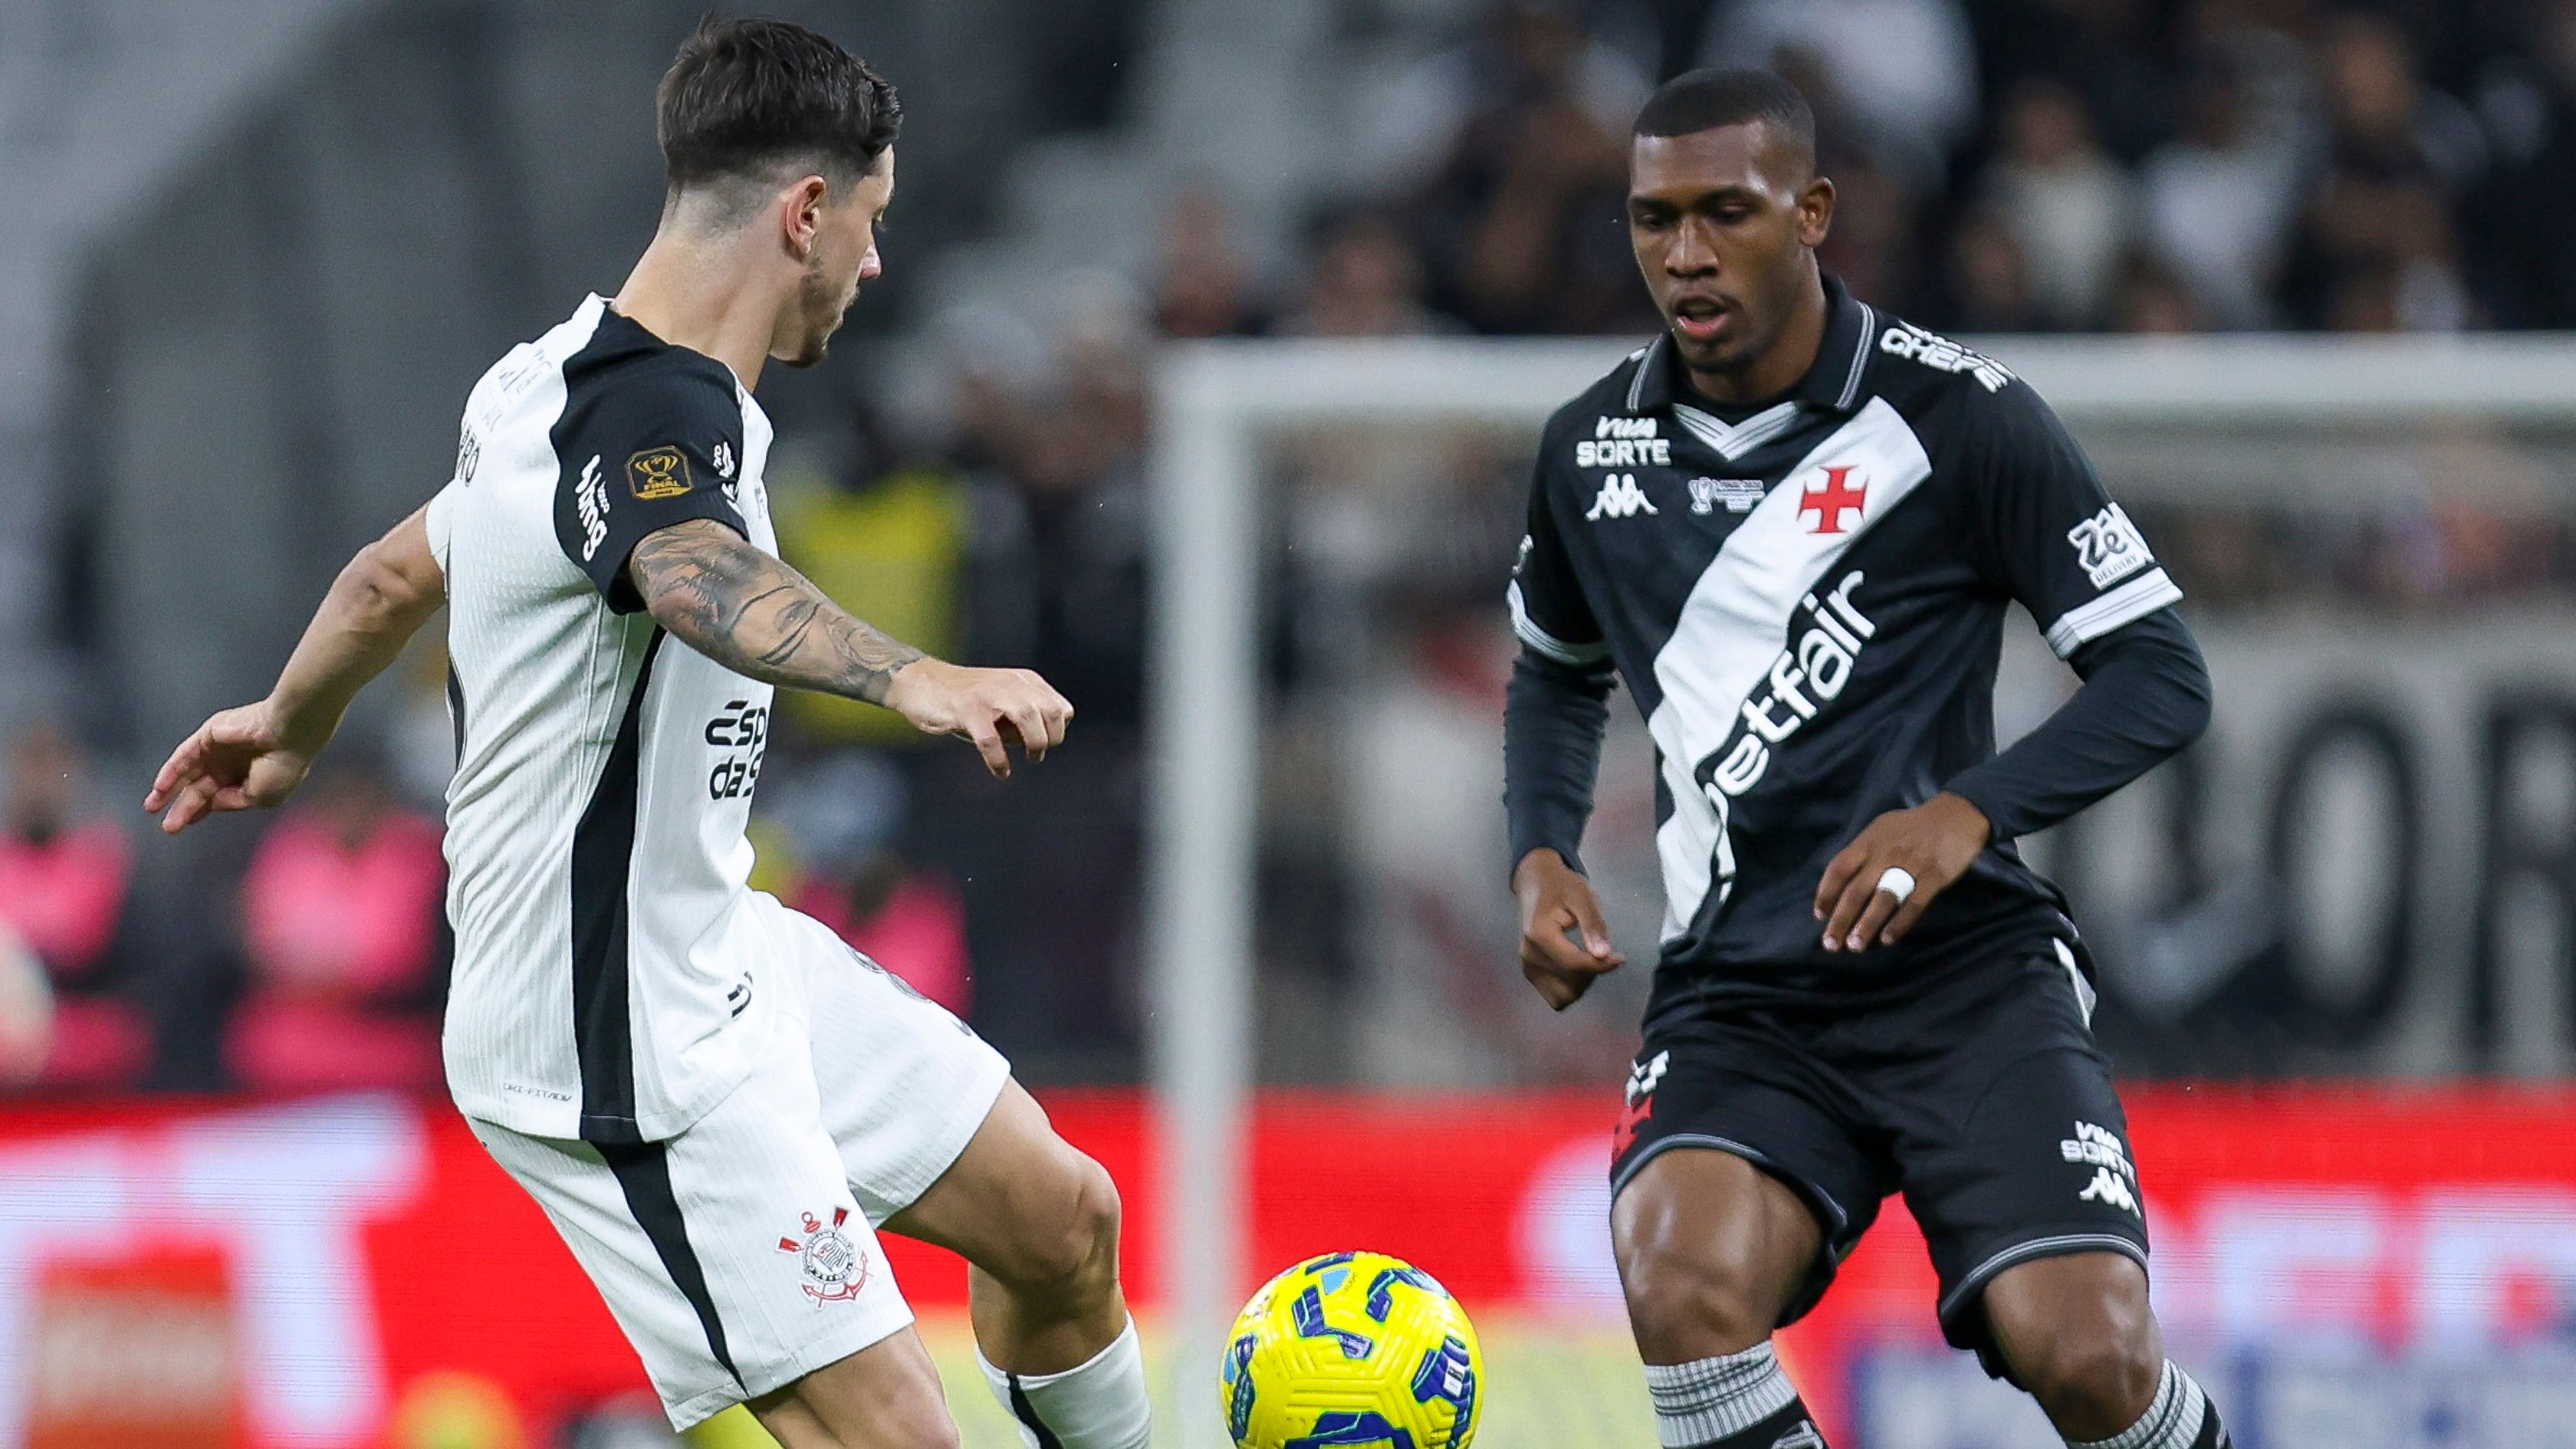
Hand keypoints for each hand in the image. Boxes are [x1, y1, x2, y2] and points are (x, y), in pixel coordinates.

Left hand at [143, 700, 318, 833]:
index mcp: (248, 778)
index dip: (203, 810)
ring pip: (187, 773)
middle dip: (183, 808)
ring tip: (151, 807)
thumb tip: (212, 802)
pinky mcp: (207, 736)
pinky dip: (171, 772)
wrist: (288, 732)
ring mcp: (217, 750)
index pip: (218, 796)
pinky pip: (184, 756)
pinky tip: (160, 788)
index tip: (186, 824)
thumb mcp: (262, 797)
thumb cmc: (283, 766)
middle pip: (200, 788)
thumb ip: (234, 801)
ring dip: (168, 790)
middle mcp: (230, 764)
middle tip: (168, 827)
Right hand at [884, 659, 1072, 777]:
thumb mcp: (1002, 699)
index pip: (1062, 708)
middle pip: (1051, 713)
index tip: (1045, 742)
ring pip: (1028, 719)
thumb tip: (1042, 745)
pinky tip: (1001, 771)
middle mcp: (1011, 683)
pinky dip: (999, 760)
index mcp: (1024, 681)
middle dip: (1051, 739)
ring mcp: (989, 694)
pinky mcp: (967, 709)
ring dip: (1034, 745)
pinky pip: (991, 740)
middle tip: (1036, 754)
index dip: (1059, 730)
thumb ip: (1024, 717)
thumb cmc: (965, 700)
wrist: (922, 682)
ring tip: (1029, 759)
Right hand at [1514, 848, 1626, 1009]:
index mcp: (1539, 934)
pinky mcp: (1530, 973)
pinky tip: (1579, 968)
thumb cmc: (1562, 886)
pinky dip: (1571, 988)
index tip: (1621, 957)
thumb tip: (1604, 954)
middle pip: (1570, 983)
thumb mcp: (1583, 897)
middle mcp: (1529, 955)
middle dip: (1593, 972)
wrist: (1536, 883)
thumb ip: (1593, 925)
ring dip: (1583, 983)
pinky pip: (1555, 996)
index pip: (1574, 964)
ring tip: (1589, 958)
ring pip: (1564, 996)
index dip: (1602, 966)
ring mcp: (1527, 966)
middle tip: (1600, 949)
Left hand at [1813, 792, 1991, 951]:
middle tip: (1831, 943)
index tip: (1820, 916)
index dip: (1826, 893)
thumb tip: (1840, 880)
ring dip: (1866, 925)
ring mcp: (1910, 866)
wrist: (1955, 815)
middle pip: (1856, 891)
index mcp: (1868, 842)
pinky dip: (1900, 923)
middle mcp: (1884, 854)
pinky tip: (1887, 939)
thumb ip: (1862, 852)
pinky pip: (1913, 904)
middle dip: (1841, 919)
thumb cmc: (1912, 826)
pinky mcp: (1934, 877)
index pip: (1838, 869)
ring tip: (1855, 946)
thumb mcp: (1881, 829)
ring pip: (1882, 900)